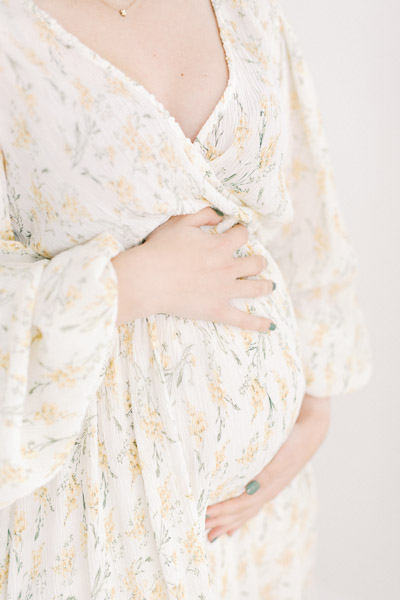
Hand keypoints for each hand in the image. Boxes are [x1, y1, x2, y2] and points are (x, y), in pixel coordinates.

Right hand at [111, 207, 275, 329]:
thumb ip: (203, 214)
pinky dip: (258, 323)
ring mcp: (225, 291)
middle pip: (255, 263)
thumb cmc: (161, 249)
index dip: (241, 232)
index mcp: (220, 246)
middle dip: (258, 261)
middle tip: (257, 262)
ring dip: (264, 286)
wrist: (149, 279)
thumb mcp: (180, 222)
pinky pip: (242, 319)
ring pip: (256, 288)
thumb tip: (218, 215)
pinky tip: (270, 326)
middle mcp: (228, 267)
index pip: (242, 235)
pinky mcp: (217, 310)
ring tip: (268, 286)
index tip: (238, 233)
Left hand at [204, 393, 330, 541]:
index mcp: (268, 486)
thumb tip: (250, 490)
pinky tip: (234, 526)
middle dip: (221, 521)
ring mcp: (269, 489)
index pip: (240, 504)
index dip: (222, 511)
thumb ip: (267, 474)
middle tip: (201, 528)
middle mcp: (268, 491)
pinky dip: (241, 517)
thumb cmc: (293, 441)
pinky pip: (252, 506)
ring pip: (246, 512)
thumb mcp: (281, 456)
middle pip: (241, 512)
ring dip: (229, 523)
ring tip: (213, 533)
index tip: (205, 512)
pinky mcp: (269, 483)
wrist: (310, 431)